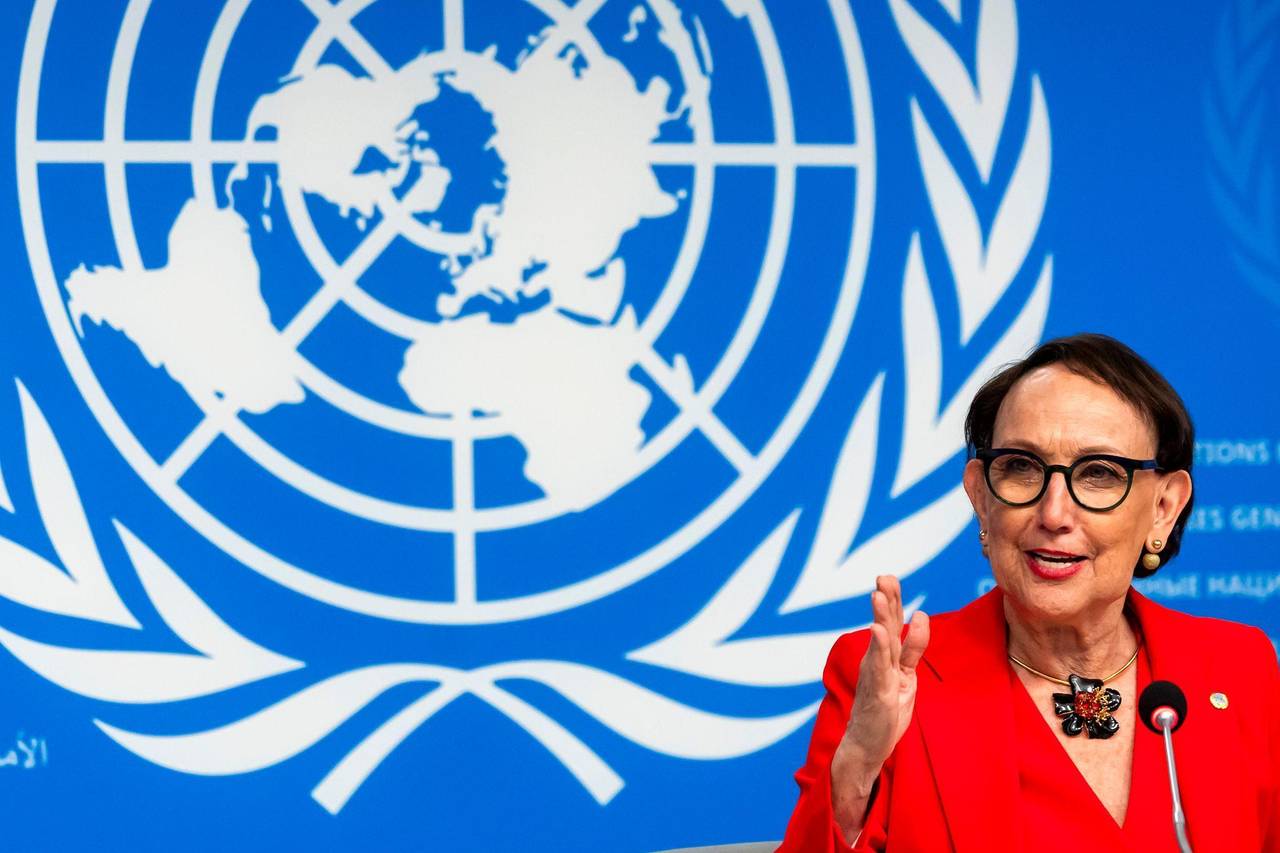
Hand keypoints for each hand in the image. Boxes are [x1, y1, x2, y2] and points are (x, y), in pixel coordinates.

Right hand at [831, 575, 929, 837]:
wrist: (864, 747)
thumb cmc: (884, 712)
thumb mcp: (906, 678)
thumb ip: (912, 649)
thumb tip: (920, 616)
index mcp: (886, 658)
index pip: (892, 624)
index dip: (892, 600)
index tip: (888, 577)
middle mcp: (878, 663)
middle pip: (885, 627)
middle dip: (886, 601)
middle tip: (883, 576)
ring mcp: (877, 678)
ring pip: (881, 644)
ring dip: (880, 618)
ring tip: (878, 596)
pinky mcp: (879, 695)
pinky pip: (880, 669)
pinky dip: (879, 649)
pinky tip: (879, 632)